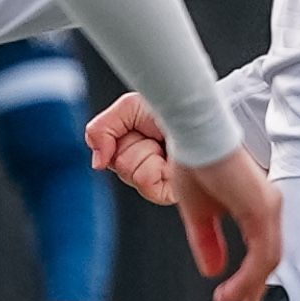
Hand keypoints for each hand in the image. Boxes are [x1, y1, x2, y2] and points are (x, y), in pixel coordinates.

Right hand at [85, 89, 180, 204]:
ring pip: (128, 172)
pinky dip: (153, 167)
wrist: (202, 113)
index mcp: (131, 147)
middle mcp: (141, 166)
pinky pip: (144, 182)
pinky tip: (168, 158)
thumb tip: (97, 164)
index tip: (136, 123)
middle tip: (152, 134)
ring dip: (145, 152)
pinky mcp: (167, 193)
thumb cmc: (174, 108)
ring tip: (164, 145)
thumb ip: (99, 131)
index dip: (115, 134)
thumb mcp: (128, 108)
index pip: (105, 151)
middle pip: (116, 163)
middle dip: (132, 143)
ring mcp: (154, 181)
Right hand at [94, 97, 286, 300]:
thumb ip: (207, 242)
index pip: (263, 250)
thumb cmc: (195, 162)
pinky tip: (231, 288)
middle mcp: (270, 209)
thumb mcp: (198, 213)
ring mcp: (269, 209)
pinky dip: (248, 276)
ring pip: (268, 260)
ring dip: (249, 286)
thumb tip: (211, 270)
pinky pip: (262, 254)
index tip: (241, 298)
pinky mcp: (262, 210)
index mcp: (258, 208)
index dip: (253, 277)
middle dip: (255, 287)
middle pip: (270, 259)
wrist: (195, 135)